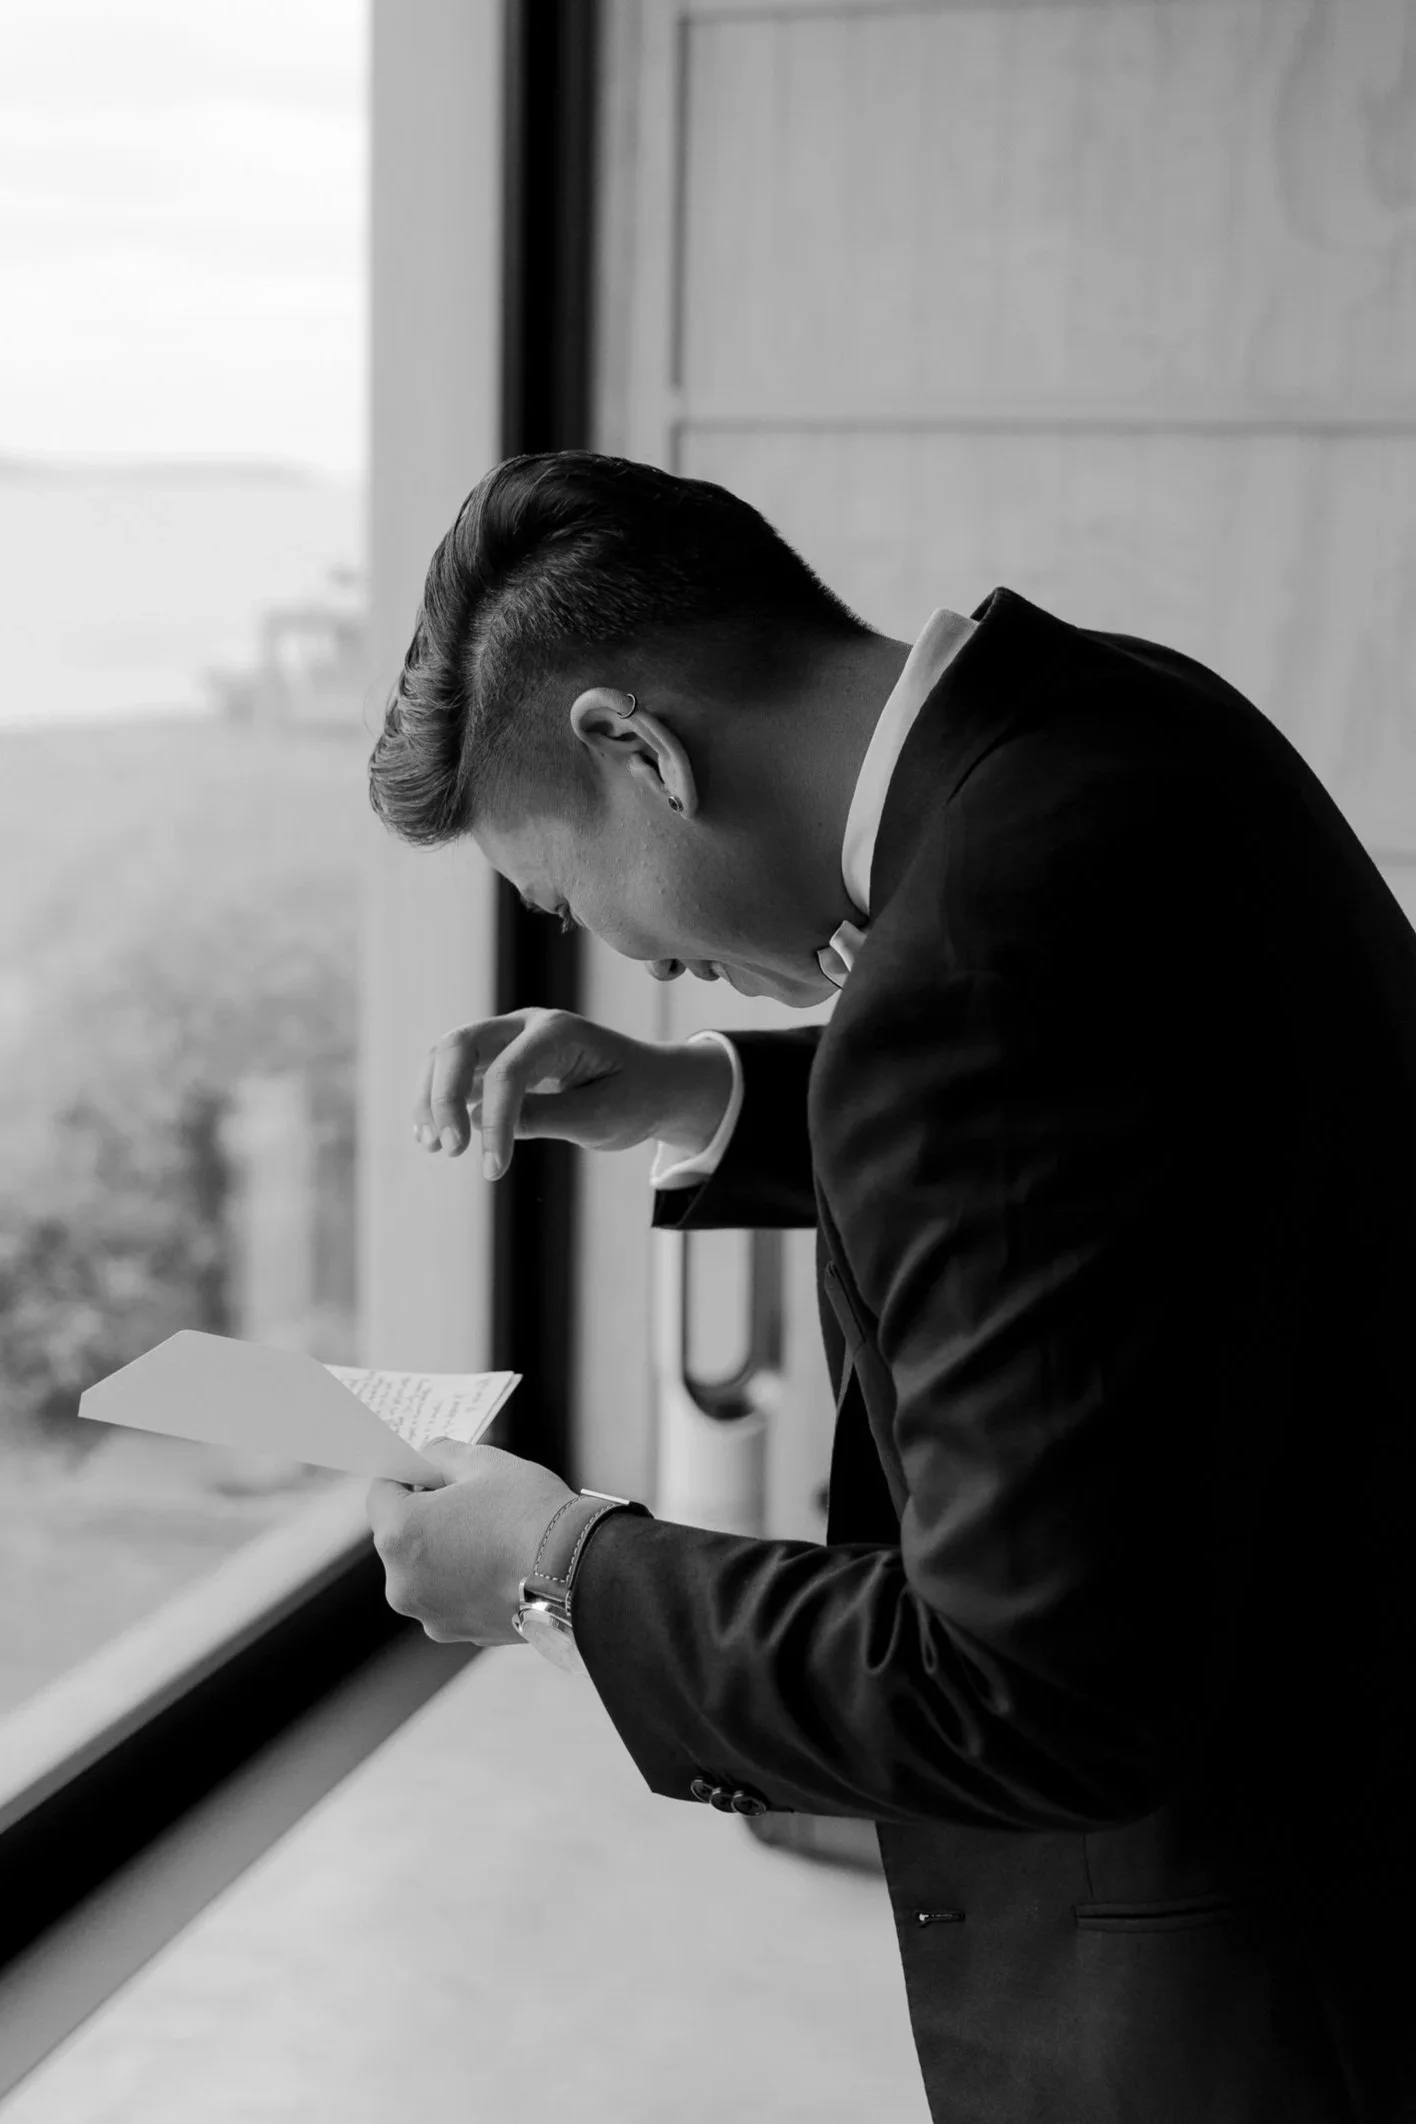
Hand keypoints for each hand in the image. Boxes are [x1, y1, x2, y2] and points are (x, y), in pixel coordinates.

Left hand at [365, 1438, 576, 1645]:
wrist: (577, 1572)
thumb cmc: (529, 1513)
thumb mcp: (484, 1462)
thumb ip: (442, 1454)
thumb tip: (427, 1456)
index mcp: (400, 1534)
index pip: (380, 1493)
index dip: (403, 1475)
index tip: (425, 1470)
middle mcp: (402, 1582)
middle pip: (400, 1536)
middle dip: (425, 1514)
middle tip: (467, 1499)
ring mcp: (429, 1614)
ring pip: (424, 1569)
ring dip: (443, 1550)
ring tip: (489, 1535)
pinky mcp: (457, 1633)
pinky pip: (448, 1596)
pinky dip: (463, 1580)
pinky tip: (499, 1565)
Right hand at [411, 1007, 733, 1179]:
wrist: (655, 1085)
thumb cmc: (635, 1097)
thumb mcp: (599, 1117)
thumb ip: (545, 1117)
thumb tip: (483, 1126)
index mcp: (558, 1032)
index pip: (508, 1071)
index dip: (494, 1122)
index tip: (494, 1169)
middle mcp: (527, 1025)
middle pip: (460, 1045)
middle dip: (443, 1096)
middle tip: (450, 1150)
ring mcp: (510, 1038)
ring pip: (448, 1055)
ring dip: (432, 1098)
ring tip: (432, 1146)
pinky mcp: (501, 1058)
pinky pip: (457, 1072)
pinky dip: (440, 1100)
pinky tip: (432, 1136)